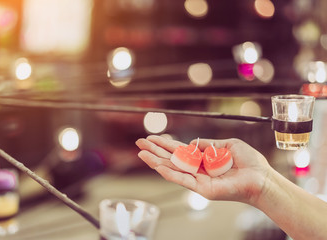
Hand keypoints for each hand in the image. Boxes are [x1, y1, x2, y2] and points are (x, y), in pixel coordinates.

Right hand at [136, 135, 270, 204]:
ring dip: (155, 161)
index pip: (179, 151)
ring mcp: (198, 181)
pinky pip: (183, 180)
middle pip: (171, 159)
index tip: (152, 138)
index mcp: (203, 160)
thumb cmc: (249, 163)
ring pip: (172, 169)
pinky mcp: (202, 189)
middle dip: (154, 151)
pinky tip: (157, 166)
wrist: (261, 178)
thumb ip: (208, 144)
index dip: (165, 144)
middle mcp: (198, 170)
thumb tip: (191, 142)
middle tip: (139, 143)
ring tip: (141, 153)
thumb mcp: (227, 145)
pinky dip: (169, 173)